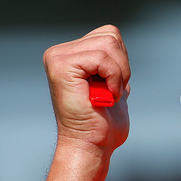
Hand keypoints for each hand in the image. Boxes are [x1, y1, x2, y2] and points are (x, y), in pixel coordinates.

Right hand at [42, 24, 130, 151]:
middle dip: (122, 66)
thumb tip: (117, 50)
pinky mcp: (61, 66)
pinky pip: (102, 59)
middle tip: (110, 92)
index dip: (122, 62)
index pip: (109, 35)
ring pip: (109, 44)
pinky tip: (105, 97)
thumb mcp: (112, 86)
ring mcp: (58, 58)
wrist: (91, 145)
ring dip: (118, 74)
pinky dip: (113, 79)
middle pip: (111, 35)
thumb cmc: (102, 124)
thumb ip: (112, 67)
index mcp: (71, 55)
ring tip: (106, 94)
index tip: (113, 87)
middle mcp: (60, 53)